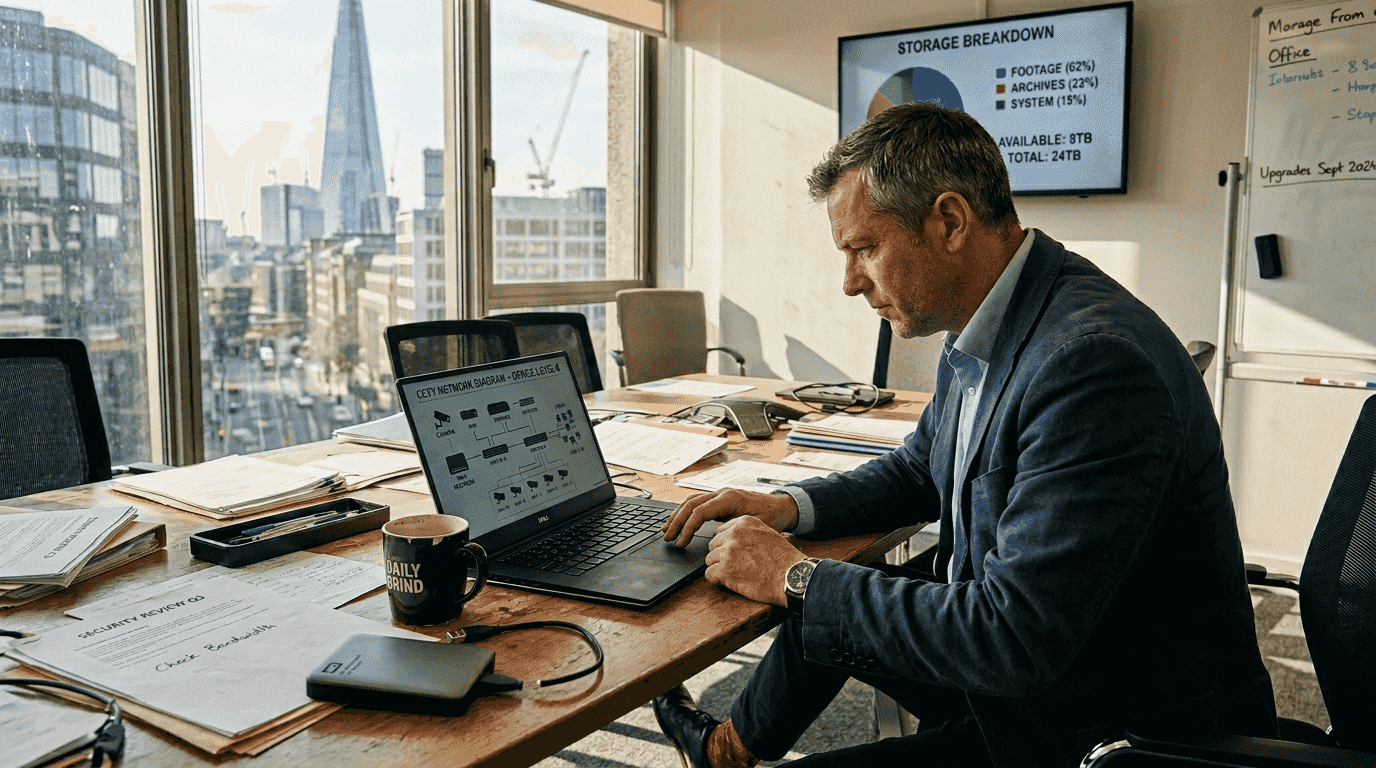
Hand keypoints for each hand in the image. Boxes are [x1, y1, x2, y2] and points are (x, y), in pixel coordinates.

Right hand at [661, 489, 799, 548]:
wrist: (783, 506)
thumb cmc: (772, 518)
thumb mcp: (754, 527)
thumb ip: (734, 532)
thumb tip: (714, 544)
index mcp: (729, 498)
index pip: (699, 511)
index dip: (687, 528)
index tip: (681, 543)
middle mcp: (721, 493)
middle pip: (690, 504)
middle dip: (676, 521)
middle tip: (666, 537)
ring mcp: (720, 495)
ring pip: (691, 501)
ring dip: (677, 515)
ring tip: (666, 529)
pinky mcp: (720, 500)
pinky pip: (698, 503)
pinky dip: (686, 513)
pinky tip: (680, 522)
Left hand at [704, 516, 804, 605]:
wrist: (791, 576)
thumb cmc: (783, 559)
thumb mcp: (766, 534)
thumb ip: (747, 533)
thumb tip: (731, 540)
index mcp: (744, 523)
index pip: (721, 531)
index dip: (727, 545)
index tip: (736, 554)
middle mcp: (734, 534)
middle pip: (713, 545)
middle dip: (721, 556)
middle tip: (737, 566)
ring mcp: (728, 552)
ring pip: (710, 560)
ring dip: (720, 569)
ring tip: (737, 574)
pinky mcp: (724, 570)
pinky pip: (709, 574)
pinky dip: (718, 580)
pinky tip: (731, 582)